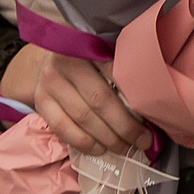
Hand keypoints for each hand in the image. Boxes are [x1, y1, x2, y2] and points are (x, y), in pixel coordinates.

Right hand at [0, 45, 146, 156]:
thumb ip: (124, 69)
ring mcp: (49, 82)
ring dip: (107, 138)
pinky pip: (62, 128)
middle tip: (143, 141)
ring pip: (83, 117)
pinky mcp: (40, 101)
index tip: (152, 116)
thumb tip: (153, 99)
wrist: (55, 57)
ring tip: (125, 149)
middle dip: (125, 126)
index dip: (136, 99)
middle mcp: (65, 62)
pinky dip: (83, 142)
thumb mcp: (107, 53)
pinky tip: (99, 149)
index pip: (117, 74)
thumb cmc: (90, 58)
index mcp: (88, 45)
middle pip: (100, 100)